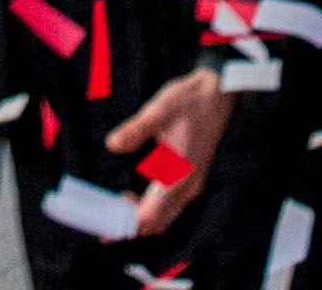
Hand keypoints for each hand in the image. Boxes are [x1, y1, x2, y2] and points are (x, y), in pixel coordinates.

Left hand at [110, 68, 230, 236]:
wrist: (217, 95)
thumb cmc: (189, 101)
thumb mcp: (159, 110)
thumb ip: (136, 129)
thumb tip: (113, 144)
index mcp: (180, 175)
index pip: (151, 214)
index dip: (128, 222)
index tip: (105, 221)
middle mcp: (187, 187)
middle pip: (158, 222)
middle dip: (130, 226)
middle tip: (103, 221)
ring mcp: (191, 185)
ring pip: (165, 217)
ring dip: (140, 219)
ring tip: (114, 211)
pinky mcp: (190, 180)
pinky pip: (169, 207)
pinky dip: (150, 210)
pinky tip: (133, 199)